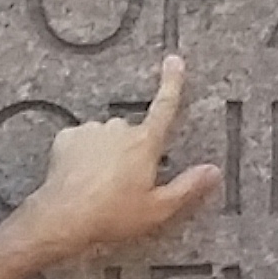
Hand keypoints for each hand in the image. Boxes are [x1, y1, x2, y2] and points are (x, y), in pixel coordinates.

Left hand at [4, 55, 219, 260]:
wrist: (64, 218)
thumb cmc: (113, 215)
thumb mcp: (157, 209)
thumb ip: (188, 187)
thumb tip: (214, 171)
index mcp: (145, 142)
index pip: (165, 106)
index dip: (172, 82)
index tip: (174, 60)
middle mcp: (119, 128)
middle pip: (132, 132)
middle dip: (130, 150)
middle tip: (123, 184)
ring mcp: (91, 130)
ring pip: (105, 136)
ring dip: (105, 153)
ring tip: (99, 184)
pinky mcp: (66, 137)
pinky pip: (80, 141)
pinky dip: (81, 155)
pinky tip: (79, 177)